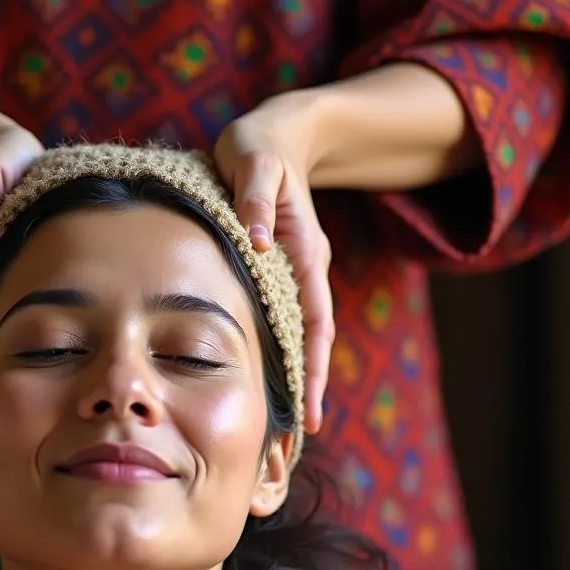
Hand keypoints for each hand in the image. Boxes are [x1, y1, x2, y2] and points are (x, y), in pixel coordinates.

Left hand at [214, 103, 332, 435]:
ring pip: (298, 332)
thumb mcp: (254, 160)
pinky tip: (264, 374)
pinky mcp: (276, 269)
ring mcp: (292, 270)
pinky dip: (278, 348)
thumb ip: (256, 195)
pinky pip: (280, 317)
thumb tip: (259, 240)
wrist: (278, 134)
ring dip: (296, 373)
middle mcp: (304, 267)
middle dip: (310, 386)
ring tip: (286, 421)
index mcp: (303, 251)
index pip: (315, 322)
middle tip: (300, 436)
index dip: (313, 368)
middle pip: (312, 339)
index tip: (310, 412)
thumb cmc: (259, 146)